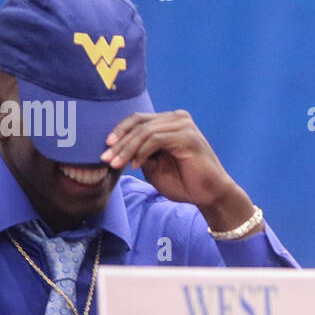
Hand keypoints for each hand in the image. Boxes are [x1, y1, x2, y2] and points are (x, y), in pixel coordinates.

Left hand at [103, 110, 241, 211]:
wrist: (210, 195)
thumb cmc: (184, 182)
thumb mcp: (154, 166)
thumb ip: (139, 153)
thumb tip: (114, 148)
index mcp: (170, 122)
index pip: (138, 120)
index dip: (119, 132)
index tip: (104, 149)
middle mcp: (178, 119)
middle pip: (139, 122)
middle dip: (119, 142)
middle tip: (105, 159)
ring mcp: (184, 126)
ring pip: (145, 131)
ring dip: (127, 149)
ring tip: (116, 164)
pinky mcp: (188, 137)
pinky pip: (156, 139)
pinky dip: (142, 152)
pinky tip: (136, 165)